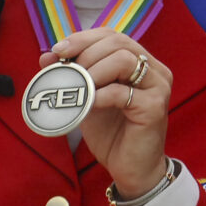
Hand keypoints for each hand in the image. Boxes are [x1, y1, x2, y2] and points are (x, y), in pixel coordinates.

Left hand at [41, 28, 169, 197]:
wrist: (132, 169)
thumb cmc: (112, 133)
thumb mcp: (87, 99)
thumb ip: (72, 77)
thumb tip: (47, 56)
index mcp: (141, 63)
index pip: (113, 35)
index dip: (83, 38)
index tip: (58, 51)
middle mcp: (155, 70)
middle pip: (119, 42)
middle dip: (85, 54)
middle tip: (67, 73)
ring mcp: (158, 87)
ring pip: (124, 60)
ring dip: (93, 72)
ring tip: (78, 88)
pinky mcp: (155, 107)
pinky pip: (122, 92)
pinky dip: (98, 96)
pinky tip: (88, 106)